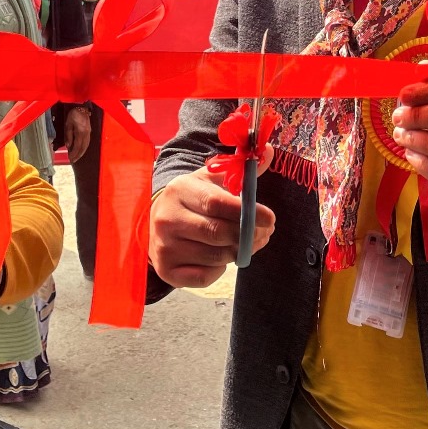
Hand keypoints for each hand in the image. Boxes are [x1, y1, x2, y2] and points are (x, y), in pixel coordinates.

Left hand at [64, 106, 91, 162]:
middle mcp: (86, 134)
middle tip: (72, 161)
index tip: (70, 158)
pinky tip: (80, 150)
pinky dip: (84, 148)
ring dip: (81, 153)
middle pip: (83, 148)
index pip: (77, 146)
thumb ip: (69, 135)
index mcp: (80, 132)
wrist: (81, 107)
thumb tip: (68, 146)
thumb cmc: (73, 114)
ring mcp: (89, 133)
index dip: (74, 153)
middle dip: (78, 155)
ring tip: (76, 158)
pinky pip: (87, 142)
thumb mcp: (68, 124)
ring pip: (86, 146)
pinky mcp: (89, 132)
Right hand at [148, 148, 275, 289]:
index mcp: (180, 190)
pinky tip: (218, 257)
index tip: (270, 218)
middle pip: (218, 233)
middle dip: (248, 235)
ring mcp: (164, 246)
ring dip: (237, 253)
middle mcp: (168, 218)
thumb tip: (268, 151)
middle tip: (263, 233)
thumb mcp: (211, 179)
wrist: (156, 223)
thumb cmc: (193, 200)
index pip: (216, 202)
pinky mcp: (167, 270)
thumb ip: (241, 169)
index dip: (247, 212)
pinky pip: (205, 277)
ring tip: (244, 244)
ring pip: (215, 256)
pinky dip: (219, 269)